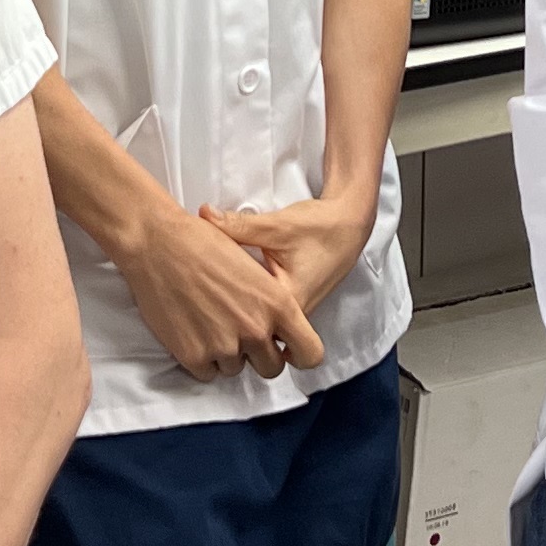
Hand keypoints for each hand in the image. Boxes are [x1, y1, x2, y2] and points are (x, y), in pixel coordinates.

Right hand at [110, 197, 322, 382]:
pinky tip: (192, 330)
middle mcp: (256, 328)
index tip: (286, 348)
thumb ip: (270, 300)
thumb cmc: (203, 240)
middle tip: (240, 331)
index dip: (299, 354)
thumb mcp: (252, 261)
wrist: (156, 242)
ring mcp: (224, 345)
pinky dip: (201, 358)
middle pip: (271, 368)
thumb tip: (275, 324)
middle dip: (258, 355)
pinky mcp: (194, 355)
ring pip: (235, 369)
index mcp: (279, 302)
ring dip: (226, 353)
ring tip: (209, 320)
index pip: (310, 352)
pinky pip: (207, 373)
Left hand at [208, 187, 376, 324]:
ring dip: (238, 314)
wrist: (348, 224)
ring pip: (260, 325)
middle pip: (251, 330)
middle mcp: (294, 318)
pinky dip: (250, 306)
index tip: (196, 295)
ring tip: (211, 297)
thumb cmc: (319, 227)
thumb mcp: (276, 226)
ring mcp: (294, 314)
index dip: (217, 310)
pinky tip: (232, 291)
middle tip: (199, 302)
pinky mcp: (293, 305)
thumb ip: (238, 225)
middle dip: (226, 319)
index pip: (246, 322)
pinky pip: (267, 315)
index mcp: (290, 305)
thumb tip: (203, 215)